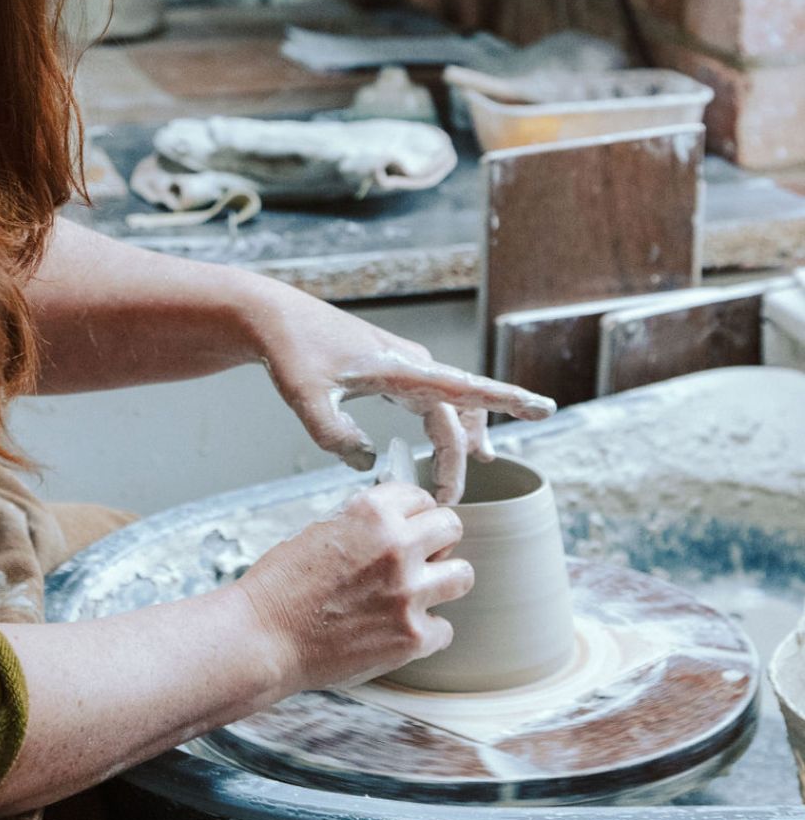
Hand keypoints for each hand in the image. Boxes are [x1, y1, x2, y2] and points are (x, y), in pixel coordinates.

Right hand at [238, 481, 470, 692]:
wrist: (263, 638)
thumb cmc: (281, 587)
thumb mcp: (321, 530)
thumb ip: (364, 523)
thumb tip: (393, 522)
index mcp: (371, 513)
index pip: (421, 497)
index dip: (414, 512)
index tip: (412, 525)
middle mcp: (396, 547)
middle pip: (451, 528)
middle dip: (437, 540)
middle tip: (422, 556)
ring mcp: (408, 594)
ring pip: (462, 576)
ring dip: (442, 582)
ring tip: (418, 592)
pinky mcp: (411, 638)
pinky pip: (445, 629)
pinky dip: (426, 632)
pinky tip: (400, 630)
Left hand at [253, 286, 553, 503]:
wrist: (275, 319)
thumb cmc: (292, 351)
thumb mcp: (306, 396)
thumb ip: (334, 433)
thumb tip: (366, 463)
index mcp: (401, 368)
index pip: (465, 388)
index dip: (507, 400)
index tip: (544, 407)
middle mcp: (411, 364)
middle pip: (456, 415)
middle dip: (461, 458)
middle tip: (449, 500)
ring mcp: (403, 364)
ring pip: (449, 407)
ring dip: (460, 441)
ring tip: (469, 474)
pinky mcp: (390, 368)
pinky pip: (431, 400)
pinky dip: (444, 425)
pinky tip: (446, 445)